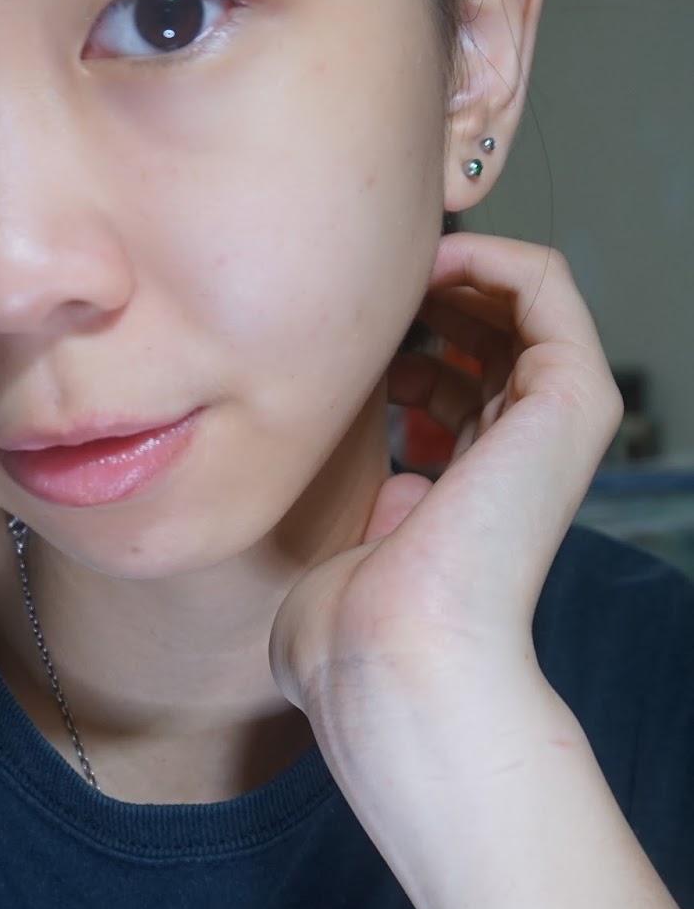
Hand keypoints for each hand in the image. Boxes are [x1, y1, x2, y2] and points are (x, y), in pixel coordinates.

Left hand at [269, 233, 622, 742]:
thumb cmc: (353, 631)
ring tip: (389, 267)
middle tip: (360, 286)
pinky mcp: (572, 396)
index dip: (396, 338)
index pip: (457, 380)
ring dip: (452, 261)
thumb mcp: (346, 551)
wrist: (394, 656)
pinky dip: (486, 252)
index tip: (335, 330)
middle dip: (425, 290)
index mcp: (475, 486)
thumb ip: (370, 514)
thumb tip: (389, 480)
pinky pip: (544, 283)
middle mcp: (520, 448)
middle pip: (490, 328)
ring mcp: (553, 420)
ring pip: (521, 294)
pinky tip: (423, 266)